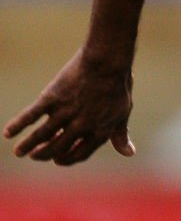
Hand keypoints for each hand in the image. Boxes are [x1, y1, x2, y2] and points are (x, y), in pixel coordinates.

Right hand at [3, 48, 134, 165]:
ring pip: (42, 135)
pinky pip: (32, 115)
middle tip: (35, 155)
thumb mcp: (123, 112)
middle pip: (58, 148)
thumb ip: (120, 135)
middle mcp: (80, 126)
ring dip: (28, 145)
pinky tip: (8, 132)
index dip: (68, 159)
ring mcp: (65, 112)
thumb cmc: (118, 85)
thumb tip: (128, 153)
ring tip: (19, 152)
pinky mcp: (53, 97)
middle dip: (45, 154)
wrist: (108, 60)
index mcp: (98, 132)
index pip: (80, 154)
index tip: (58, 159)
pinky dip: (19, 124)